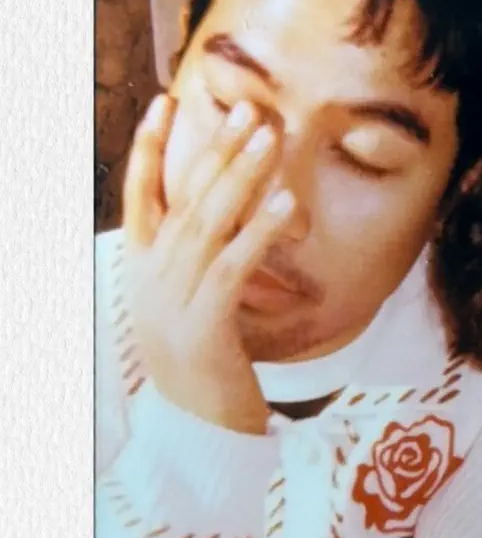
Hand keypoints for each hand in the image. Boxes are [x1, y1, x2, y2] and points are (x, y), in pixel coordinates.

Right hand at [122, 94, 294, 433]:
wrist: (197, 435)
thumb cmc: (205, 368)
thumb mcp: (191, 307)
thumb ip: (200, 264)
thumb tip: (225, 220)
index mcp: (144, 271)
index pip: (141, 196)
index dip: (150, 148)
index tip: (167, 102)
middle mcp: (152, 279)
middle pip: (184, 199)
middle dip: (216, 149)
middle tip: (248, 108)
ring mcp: (173, 302)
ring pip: (207, 224)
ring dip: (241, 176)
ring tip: (269, 136)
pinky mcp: (205, 327)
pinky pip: (233, 268)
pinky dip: (258, 231)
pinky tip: (285, 203)